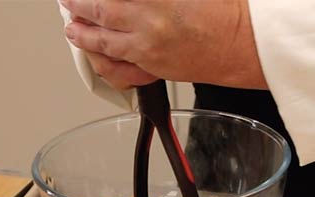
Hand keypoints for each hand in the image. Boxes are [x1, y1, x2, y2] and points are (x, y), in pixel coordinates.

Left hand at [61, 0, 266, 90]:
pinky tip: (99, 57)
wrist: (245, 45)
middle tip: (70, 1)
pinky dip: (105, 64)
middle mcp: (146, 21)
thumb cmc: (224, 12)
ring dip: (83, 34)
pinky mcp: (154, 68)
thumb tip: (131, 2)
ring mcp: (148, 47)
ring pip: (102, 41)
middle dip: (79, 4)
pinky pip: (120, 71)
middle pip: (97, 9)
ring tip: (74, 29)